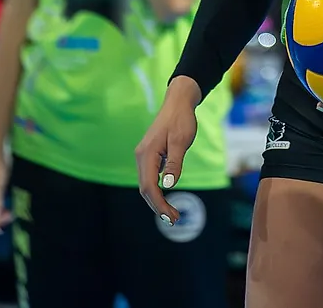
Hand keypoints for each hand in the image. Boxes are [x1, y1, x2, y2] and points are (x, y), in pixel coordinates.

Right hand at [135, 77, 200, 225]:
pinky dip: (157, 189)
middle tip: (174, 219)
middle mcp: (141, 156)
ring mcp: (144, 155)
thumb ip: (174, 162)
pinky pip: (150, 177)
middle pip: (145, 188)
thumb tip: (168, 185)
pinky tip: (166, 196)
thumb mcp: (181, 141)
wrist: (178, 103)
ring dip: (157, 199)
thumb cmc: (181, 120)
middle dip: (158, 205)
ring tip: (172, 213)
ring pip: (147, 184)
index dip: (158, 203)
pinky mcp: (150, 155)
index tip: (171, 216)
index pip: (148, 186)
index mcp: (147, 153)